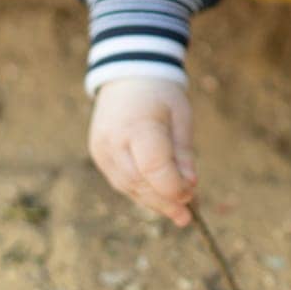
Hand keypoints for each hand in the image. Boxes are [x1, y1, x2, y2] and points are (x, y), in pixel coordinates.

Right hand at [88, 76, 196, 226]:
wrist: (127, 75)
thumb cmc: (161, 94)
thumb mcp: (181, 116)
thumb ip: (183, 152)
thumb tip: (190, 186)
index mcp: (137, 125)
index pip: (153, 166)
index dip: (173, 186)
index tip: (192, 193)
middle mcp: (113, 141)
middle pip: (140, 182)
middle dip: (165, 201)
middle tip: (187, 214)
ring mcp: (102, 150)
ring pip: (129, 187)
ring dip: (154, 201)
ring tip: (178, 212)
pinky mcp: (98, 156)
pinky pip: (121, 182)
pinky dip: (141, 191)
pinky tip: (160, 198)